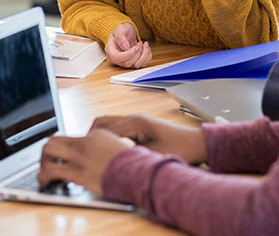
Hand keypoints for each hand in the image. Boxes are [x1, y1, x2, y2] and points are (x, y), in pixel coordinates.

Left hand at [38, 130, 135, 194]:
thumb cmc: (133, 165)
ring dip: (43, 161)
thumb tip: (102, 156)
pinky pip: (52, 170)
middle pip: (54, 139)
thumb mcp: (120, 147)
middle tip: (47, 162)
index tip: (63, 157)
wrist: (138, 173)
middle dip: (47, 152)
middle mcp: (84, 142)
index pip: (71, 137)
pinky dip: (43, 175)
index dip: (65, 149)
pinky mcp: (77, 172)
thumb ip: (107, 147)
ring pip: (48, 150)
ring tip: (44, 171)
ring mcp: (79, 156)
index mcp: (95, 134)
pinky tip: (44, 181)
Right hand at [90, 114, 206, 164]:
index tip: (82, 151)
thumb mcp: (152, 155)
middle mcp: (133, 119)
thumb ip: (129, 155)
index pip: (103, 128)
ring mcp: (136, 122)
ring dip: (99, 136)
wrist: (196, 144)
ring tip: (92, 152)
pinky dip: (108, 138)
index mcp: (134, 122)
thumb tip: (110, 158)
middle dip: (90, 136)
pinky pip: (116, 130)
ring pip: (108, 125)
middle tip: (82, 151)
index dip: (91, 140)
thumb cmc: (179, 148)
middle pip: (101, 122)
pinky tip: (108, 151)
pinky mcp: (139, 128)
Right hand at [105, 23, 151, 68]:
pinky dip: (147, 57)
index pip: (117, 58)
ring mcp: (124, 62)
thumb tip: (125, 48)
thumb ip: (120, 37)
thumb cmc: (122, 31)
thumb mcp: (120, 29)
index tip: (136, 46)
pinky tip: (146, 49)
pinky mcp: (133, 63)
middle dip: (138, 53)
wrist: (127, 33)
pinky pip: (142, 64)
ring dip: (144, 55)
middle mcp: (116, 59)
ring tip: (144, 45)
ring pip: (136, 65)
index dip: (129, 54)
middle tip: (140, 43)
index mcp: (110, 51)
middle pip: (128, 63)